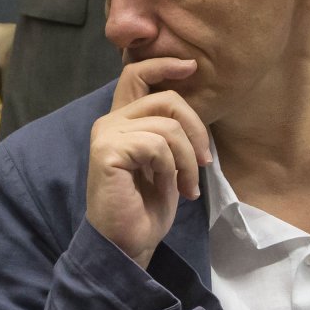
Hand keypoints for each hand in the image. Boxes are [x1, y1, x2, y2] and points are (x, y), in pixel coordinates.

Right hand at [86, 58, 214, 268]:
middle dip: (196, 129)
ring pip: (167, 126)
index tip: (192, 66)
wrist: (127, 245)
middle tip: (204, 162)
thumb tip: (193, 110)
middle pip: (166, 99)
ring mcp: (105, 135)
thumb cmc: (146, 208)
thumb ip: (169, 132)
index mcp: (122, 121)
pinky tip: (171, 189)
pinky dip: (172, 169)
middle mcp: (109, 122)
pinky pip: (157, 145)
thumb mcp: (165, 163)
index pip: (136, 74)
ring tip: (187, 186)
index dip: (164, 64)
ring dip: (187, 159)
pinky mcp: (107, 151)